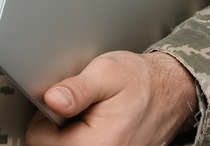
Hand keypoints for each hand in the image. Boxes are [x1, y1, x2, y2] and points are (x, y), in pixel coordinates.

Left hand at [26, 50, 198, 145]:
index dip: (44, 115)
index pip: (38, 139)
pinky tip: (95, 124)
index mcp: (97, 144)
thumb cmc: (142, 81)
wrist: (171, 92)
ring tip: (88, 114)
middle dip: (58, 126)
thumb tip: (52, 99)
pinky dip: (83, 136)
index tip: (62, 102)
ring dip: (70, 133)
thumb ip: (77, 89)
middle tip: (78, 106)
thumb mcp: (107, 72)